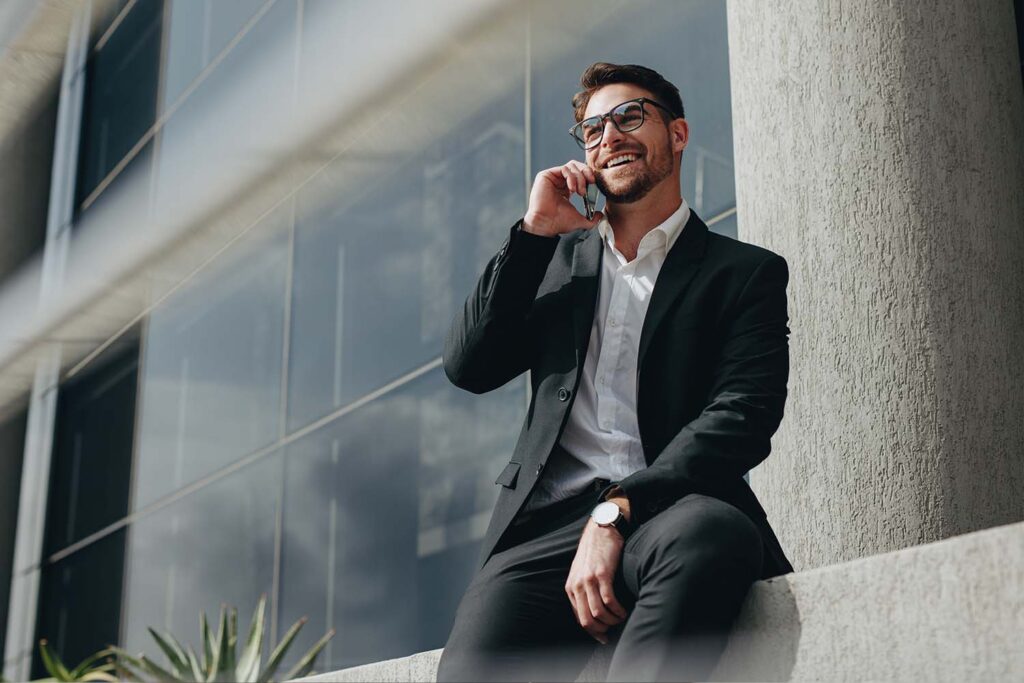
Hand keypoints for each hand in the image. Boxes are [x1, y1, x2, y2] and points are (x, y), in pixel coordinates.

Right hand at [523, 161, 603, 236]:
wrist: (547, 224)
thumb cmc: (559, 223)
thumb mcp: (580, 220)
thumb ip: (592, 219)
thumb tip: (600, 215)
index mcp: (566, 189)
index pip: (580, 174)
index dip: (589, 177)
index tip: (594, 185)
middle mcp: (559, 181)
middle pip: (577, 166)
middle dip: (587, 173)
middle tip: (591, 183)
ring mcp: (552, 178)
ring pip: (572, 166)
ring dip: (580, 178)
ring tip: (581, 192)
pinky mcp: (546, 175)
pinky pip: (564, 168)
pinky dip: (572, 177)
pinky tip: (572, 189)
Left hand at [565, 518, 628, 643]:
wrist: (601, 529)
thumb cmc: (595, 551)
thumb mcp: (582, 571)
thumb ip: (584, 590)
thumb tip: (594, 612)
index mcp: (571, 587)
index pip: (579, 618)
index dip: (593, 632)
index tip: (604, 637)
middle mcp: (577, 585)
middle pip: (587, 619)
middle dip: (602, 630)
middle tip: (613, 631)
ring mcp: (589, 580)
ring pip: (598, 613)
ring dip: (612, 621)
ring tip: (621, 618)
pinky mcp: (602, 574)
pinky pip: (609, 601)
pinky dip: (618, 610)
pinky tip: (624, 610)